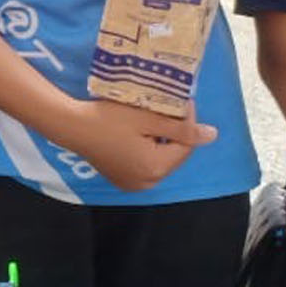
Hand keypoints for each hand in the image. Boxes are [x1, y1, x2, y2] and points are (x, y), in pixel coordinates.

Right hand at [46, 97, 216, 192]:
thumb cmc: (109, 119)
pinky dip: (147, 150)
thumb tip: (212, 136)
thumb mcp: (147, 119)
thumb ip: (181, 129)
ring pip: (160, 160)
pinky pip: (145, 165)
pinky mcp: (122, 180)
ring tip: (154, 119)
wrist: (72, 126)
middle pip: (173, 155)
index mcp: (156, 168)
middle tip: (167, 109)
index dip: (186, 123)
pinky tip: (139, 134)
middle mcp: (147, 183)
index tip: (180, 102)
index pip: (186, 146)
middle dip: (174, 133)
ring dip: (161, 141)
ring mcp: (133, 184)